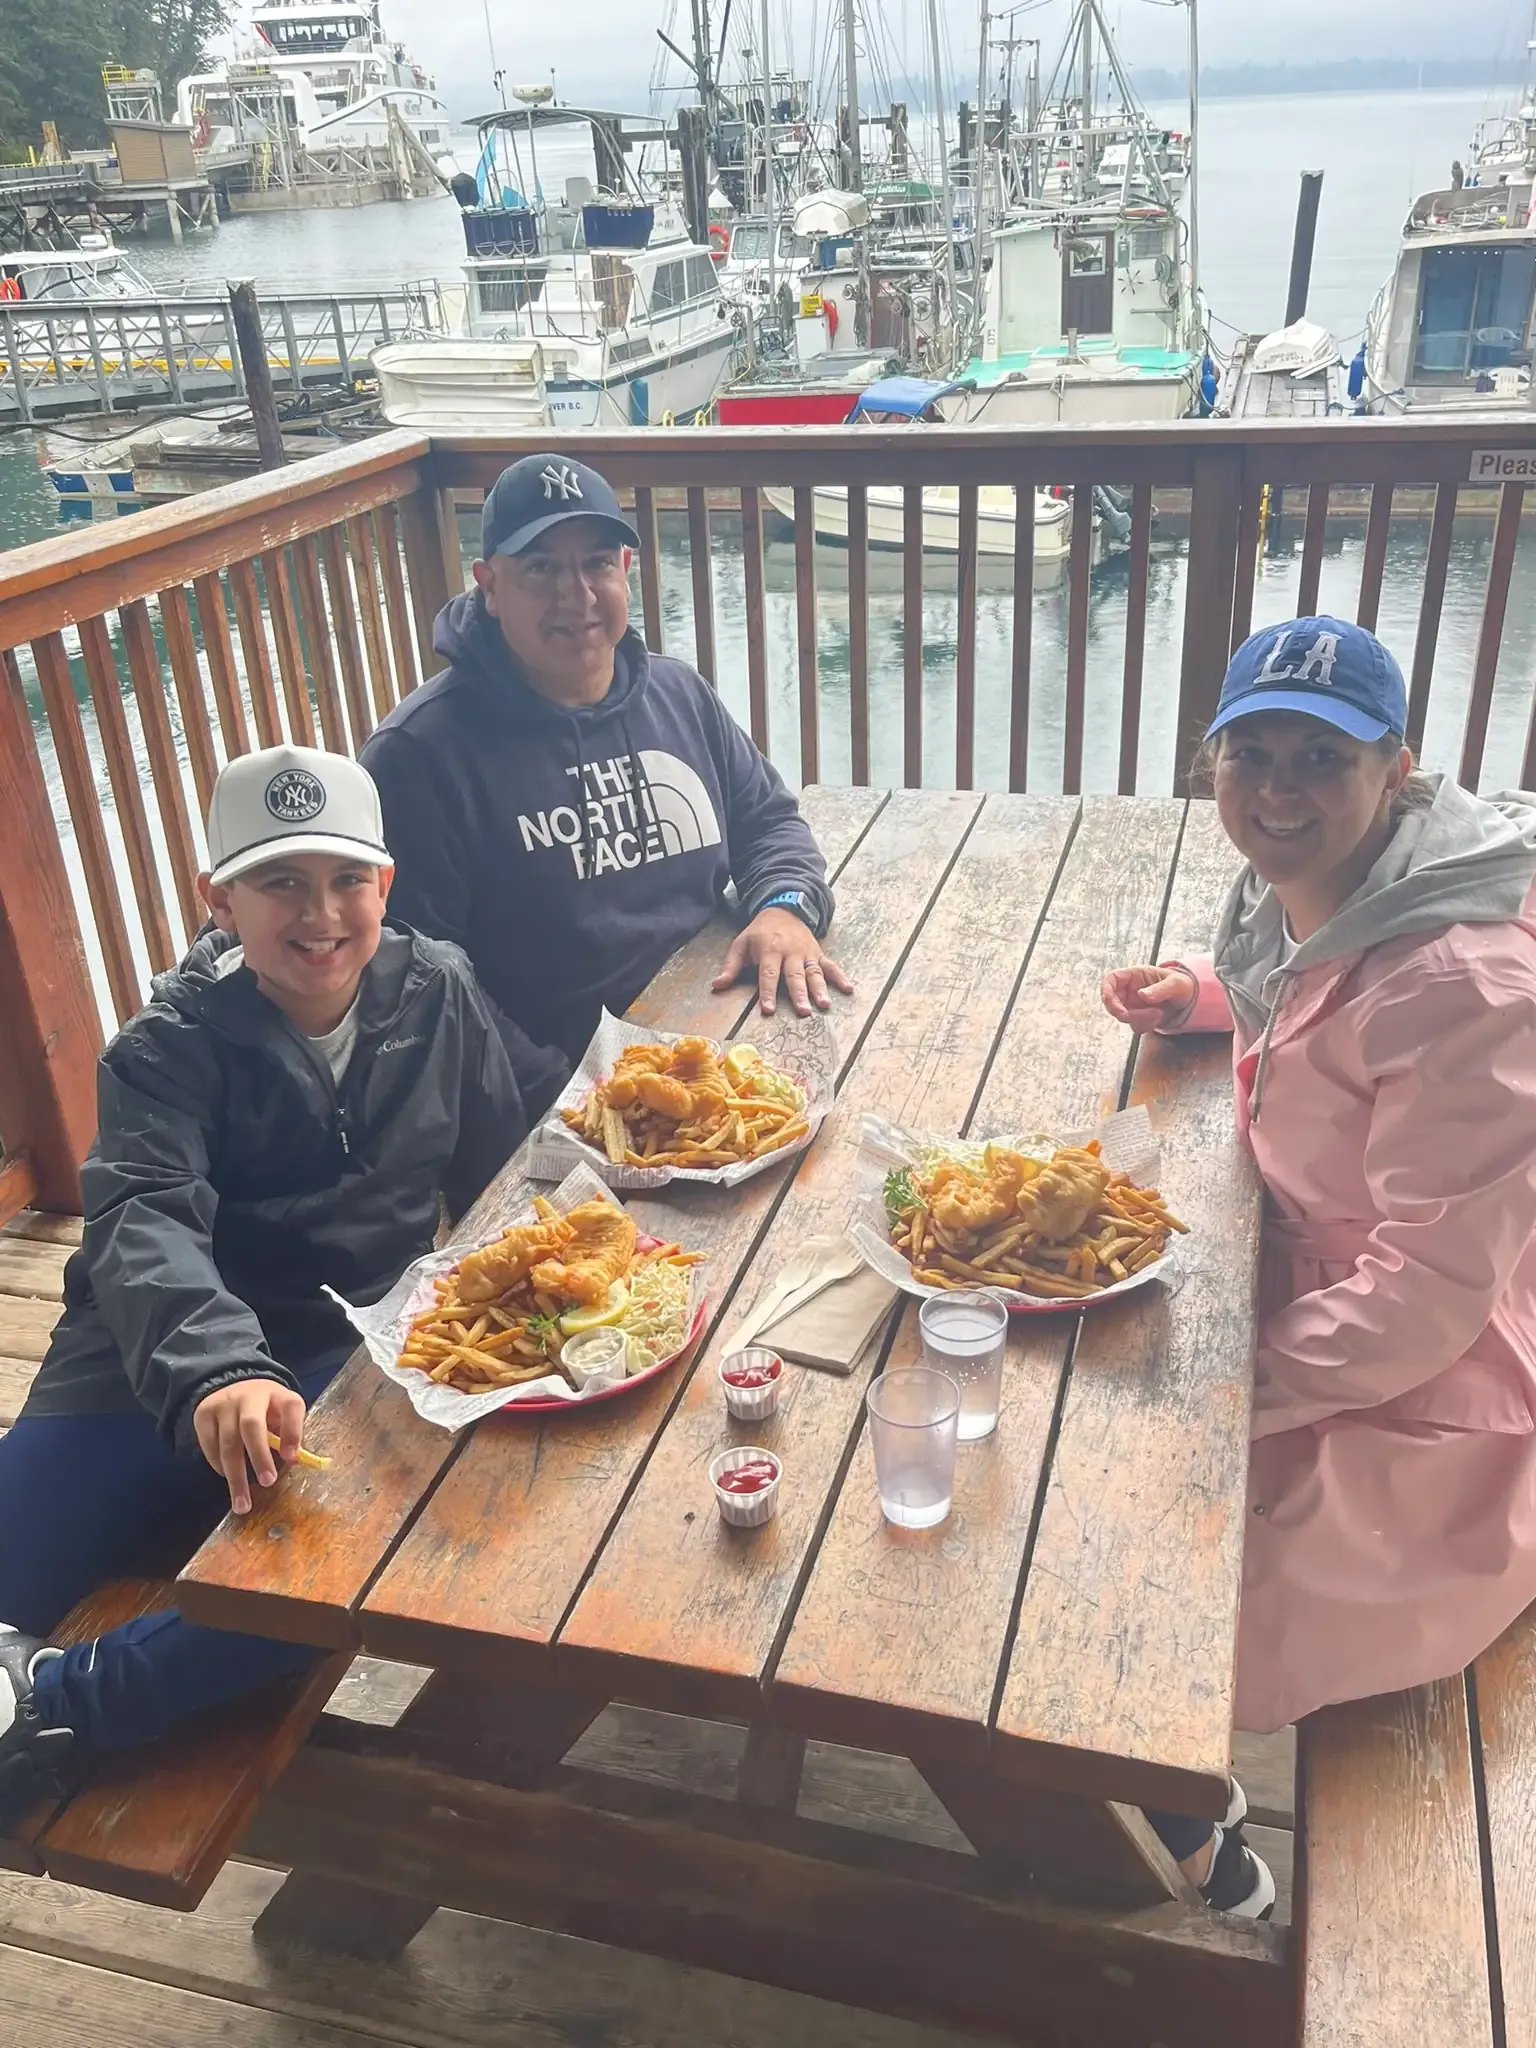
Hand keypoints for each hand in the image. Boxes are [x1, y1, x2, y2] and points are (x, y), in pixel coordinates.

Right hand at [193, 1378, 305, 1515]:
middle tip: (267, 1482)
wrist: (232, 1385)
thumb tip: (294, 1461)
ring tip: (242, 1503)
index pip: (290, 1407)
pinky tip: (227, 1478)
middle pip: (252, 1426)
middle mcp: (250, 1395)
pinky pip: (209, 1445)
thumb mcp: (282, 1414)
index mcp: (278, 1394)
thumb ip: (289, 1435)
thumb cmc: (265, 1409)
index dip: (292, 1432)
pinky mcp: (203, 1413)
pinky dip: (218, 1465)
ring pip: (228, 1442)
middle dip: (259, 1456)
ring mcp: (224, 1403)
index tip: (292, 1457)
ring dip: (235, 1476)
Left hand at [712, 909, 854, 1017]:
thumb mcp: (741, 944)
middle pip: (795, 976)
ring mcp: (807, 953)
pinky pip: (830, 965)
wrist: (783, 909)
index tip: (769, 1010)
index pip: (769, 974)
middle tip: (804, 1011)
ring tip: (825, 1004)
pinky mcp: (818, 953)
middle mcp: (790, 952)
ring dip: (820, 989)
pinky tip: (849, 989)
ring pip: (814, 973)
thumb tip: (717, 986)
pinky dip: (840, 976)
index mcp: (770, 950)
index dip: (768, 992)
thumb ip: (731, 966)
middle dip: (799, 994)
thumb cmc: (760, 932)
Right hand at [1101, 964, 1198, 1034]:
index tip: (1110, 1002)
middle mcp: (1129, 989)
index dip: (1106, 990)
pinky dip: (1146, 1025)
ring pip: (1124, 1017)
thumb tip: (1142, 995)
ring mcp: (1131, 1003)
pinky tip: (1158, 1018)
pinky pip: (1134, 1025)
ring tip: (1160, 1013)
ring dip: (1141, 1019)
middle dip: (1127, 1013)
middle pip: (1113, 1002)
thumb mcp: (1175, 984)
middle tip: (1146, 1015)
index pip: (1111, 979)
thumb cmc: (1182, 984)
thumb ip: (1159, 989)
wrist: (1188, 999)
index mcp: (1135, 975)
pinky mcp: (1136, 1016)